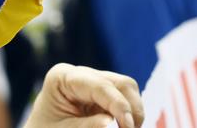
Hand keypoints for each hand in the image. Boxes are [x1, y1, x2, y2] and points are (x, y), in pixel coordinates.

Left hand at [24, 63, 143, 127]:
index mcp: (62, 76)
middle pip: (120, 83)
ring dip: (134, 112)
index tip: (127, 126)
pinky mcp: (103, 94)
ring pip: (128, 90)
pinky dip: (129, 115)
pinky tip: (125, 127)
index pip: (99, 85)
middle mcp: (81, 73)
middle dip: (131, 108)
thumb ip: (87, 127)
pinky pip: (126, 100)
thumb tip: (114, 124)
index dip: (118, 105)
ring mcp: (94, 81)